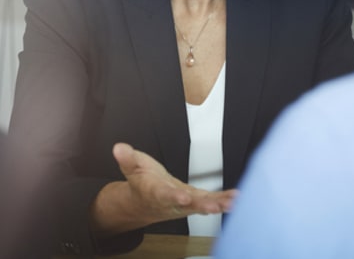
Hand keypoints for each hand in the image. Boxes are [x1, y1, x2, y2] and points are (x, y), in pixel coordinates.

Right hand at [112, 142, 236, 223]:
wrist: (144, 202)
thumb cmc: (141, 182)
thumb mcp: (132, 166)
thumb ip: (127, 158)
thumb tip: (119, 148)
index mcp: (155, 192)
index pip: (164, 195)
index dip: (173, 196)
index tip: (183, 196)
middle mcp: (172, 201)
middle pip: (187, 204)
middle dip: (202, 205)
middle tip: (215, 205)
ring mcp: (184, 204)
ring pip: (202, 205)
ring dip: (217, 204)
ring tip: (231, 202)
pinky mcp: (194, 202)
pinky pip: (209, 202)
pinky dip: (222, 200)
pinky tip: (235, 198)